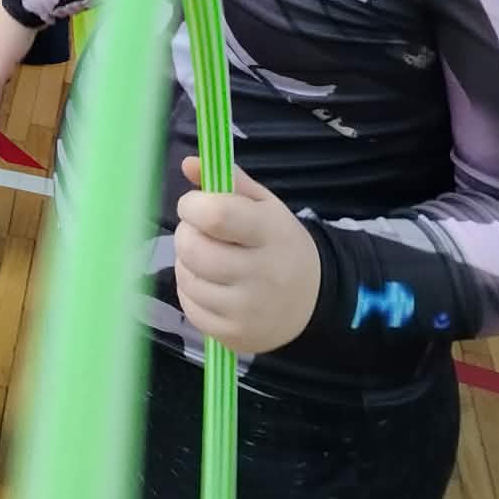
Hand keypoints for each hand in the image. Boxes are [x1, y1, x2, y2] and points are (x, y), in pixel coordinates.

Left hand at [173, 157, 320, 353]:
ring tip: (205, 258)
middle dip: (186, 234)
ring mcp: (249, 309)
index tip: (195, 205)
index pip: (216, 216)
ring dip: (186, 263)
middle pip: (194, 249)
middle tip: (199, 233)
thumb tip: (187, 163)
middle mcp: (262, 274)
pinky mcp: (235, 335)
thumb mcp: (264, 205)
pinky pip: (190, 307)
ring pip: (187, 278)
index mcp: (270, 233)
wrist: (312, 301)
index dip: (193, 205)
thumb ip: (227, 181)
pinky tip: (209, 284)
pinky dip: (191, 292)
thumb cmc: (278, 243)